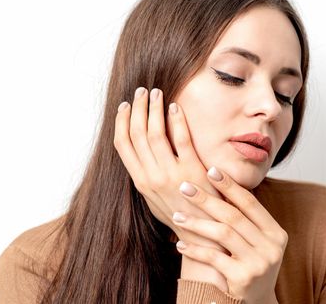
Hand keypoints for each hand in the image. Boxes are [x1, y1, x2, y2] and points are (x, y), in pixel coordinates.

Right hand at [113, 87, 221, 244]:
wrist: (203, 233)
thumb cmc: (179, 215)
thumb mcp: (154, 200)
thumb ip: (146, 177)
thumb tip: (140, 156)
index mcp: (140, 182)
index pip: (122, 145)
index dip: (121, 122)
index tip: (125, 106)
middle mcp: (151, 177)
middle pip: (137, 134)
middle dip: (137, 109)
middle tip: (141, 92)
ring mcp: (170, 173)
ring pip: (154, 133)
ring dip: (153, 109)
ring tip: (156, 93)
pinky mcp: (192, 170)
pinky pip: (181, 139)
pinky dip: (176, 120)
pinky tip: (176, 107)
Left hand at [172, 167, 286, 303]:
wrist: (255, 302)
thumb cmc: (248, 264)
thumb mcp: (254, 241)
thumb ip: (242, 218)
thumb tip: (216, 182)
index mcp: (275, 232)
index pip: (250, 202)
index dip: (230, 185)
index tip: (210, 169)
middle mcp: (272, 246)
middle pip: (233, 215)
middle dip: (206, 199)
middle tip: (184, 187)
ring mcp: (259, 263)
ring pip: (223, 234)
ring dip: (196, 223)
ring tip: (176, 215)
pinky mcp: (243, 278)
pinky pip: (214, 258)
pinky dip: (195, 249)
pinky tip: (180, 243)